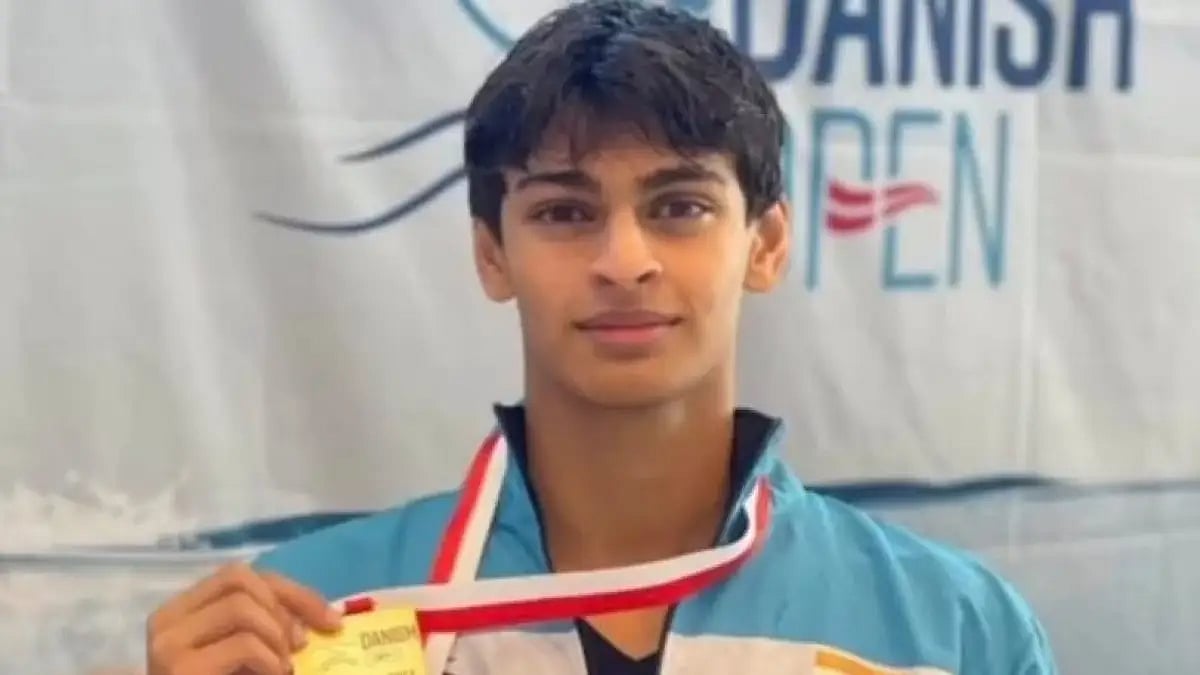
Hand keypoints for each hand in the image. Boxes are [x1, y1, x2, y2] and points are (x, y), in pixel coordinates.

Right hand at [146, 562, 342, 674]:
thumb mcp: (249, 657)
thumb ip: (269, 629)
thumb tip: (324, 615)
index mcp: (182, 613)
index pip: (239, 576)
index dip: (291, 591)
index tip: (330, 618)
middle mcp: (167, 622)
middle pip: (238, 579)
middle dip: (285, 607)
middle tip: (303, 644)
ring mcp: (168, 645)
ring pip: (240, 606)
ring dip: (276, 636)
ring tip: (283, 667)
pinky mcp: (179, 668)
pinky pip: (243, 644)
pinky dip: (270, 661)